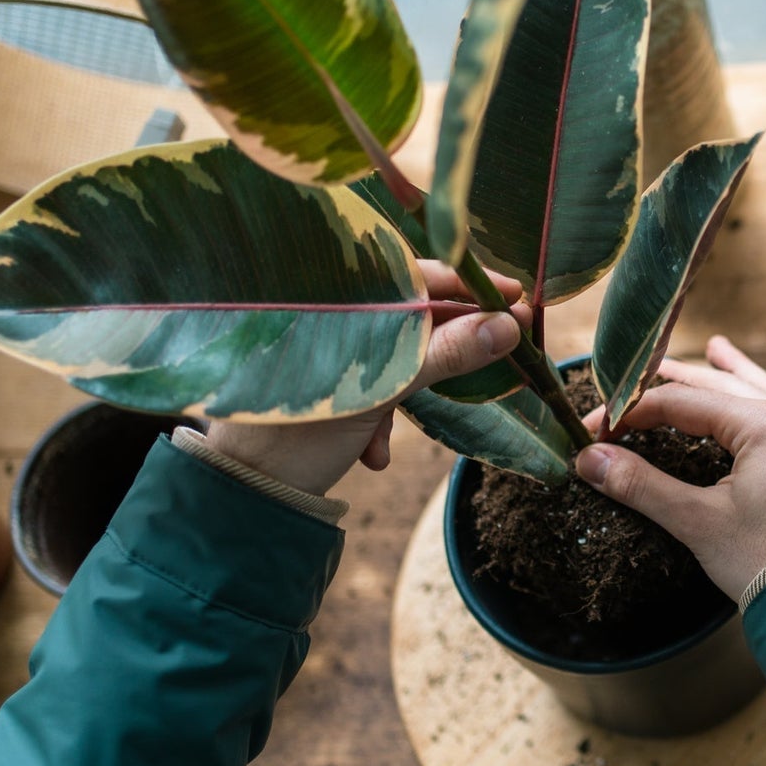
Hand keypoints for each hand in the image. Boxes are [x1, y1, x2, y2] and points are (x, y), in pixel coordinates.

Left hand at [205, 262, 524, 495]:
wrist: (248, 492)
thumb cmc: (302, 430)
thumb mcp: (383, 389)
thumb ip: (446, 353)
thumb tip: (508, 327)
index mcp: (336, 297)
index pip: (416, 273)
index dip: (470, 286)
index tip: (516, 299)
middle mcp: (330, 313)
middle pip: (409, 314)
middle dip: (443, 348)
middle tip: (496, 355)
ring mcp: (326, 349)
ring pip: (393, 354)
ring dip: (407, 392)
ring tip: (392, 436)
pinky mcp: (324, 383)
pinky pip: (370, 384)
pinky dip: (379, 417)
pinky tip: (373, 453)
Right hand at [575, 336, 765, 599]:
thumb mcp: (697, 522)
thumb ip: (642, 485)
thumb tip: (589, 460)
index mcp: (762, 425)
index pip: (679, 402)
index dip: (630, 413)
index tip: (595, 432)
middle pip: (718, 386)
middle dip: (673, 384)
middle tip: (633, 378)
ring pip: (757, 391)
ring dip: (727, 375)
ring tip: (714, 349)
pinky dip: (760, 397)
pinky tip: (757, 394)